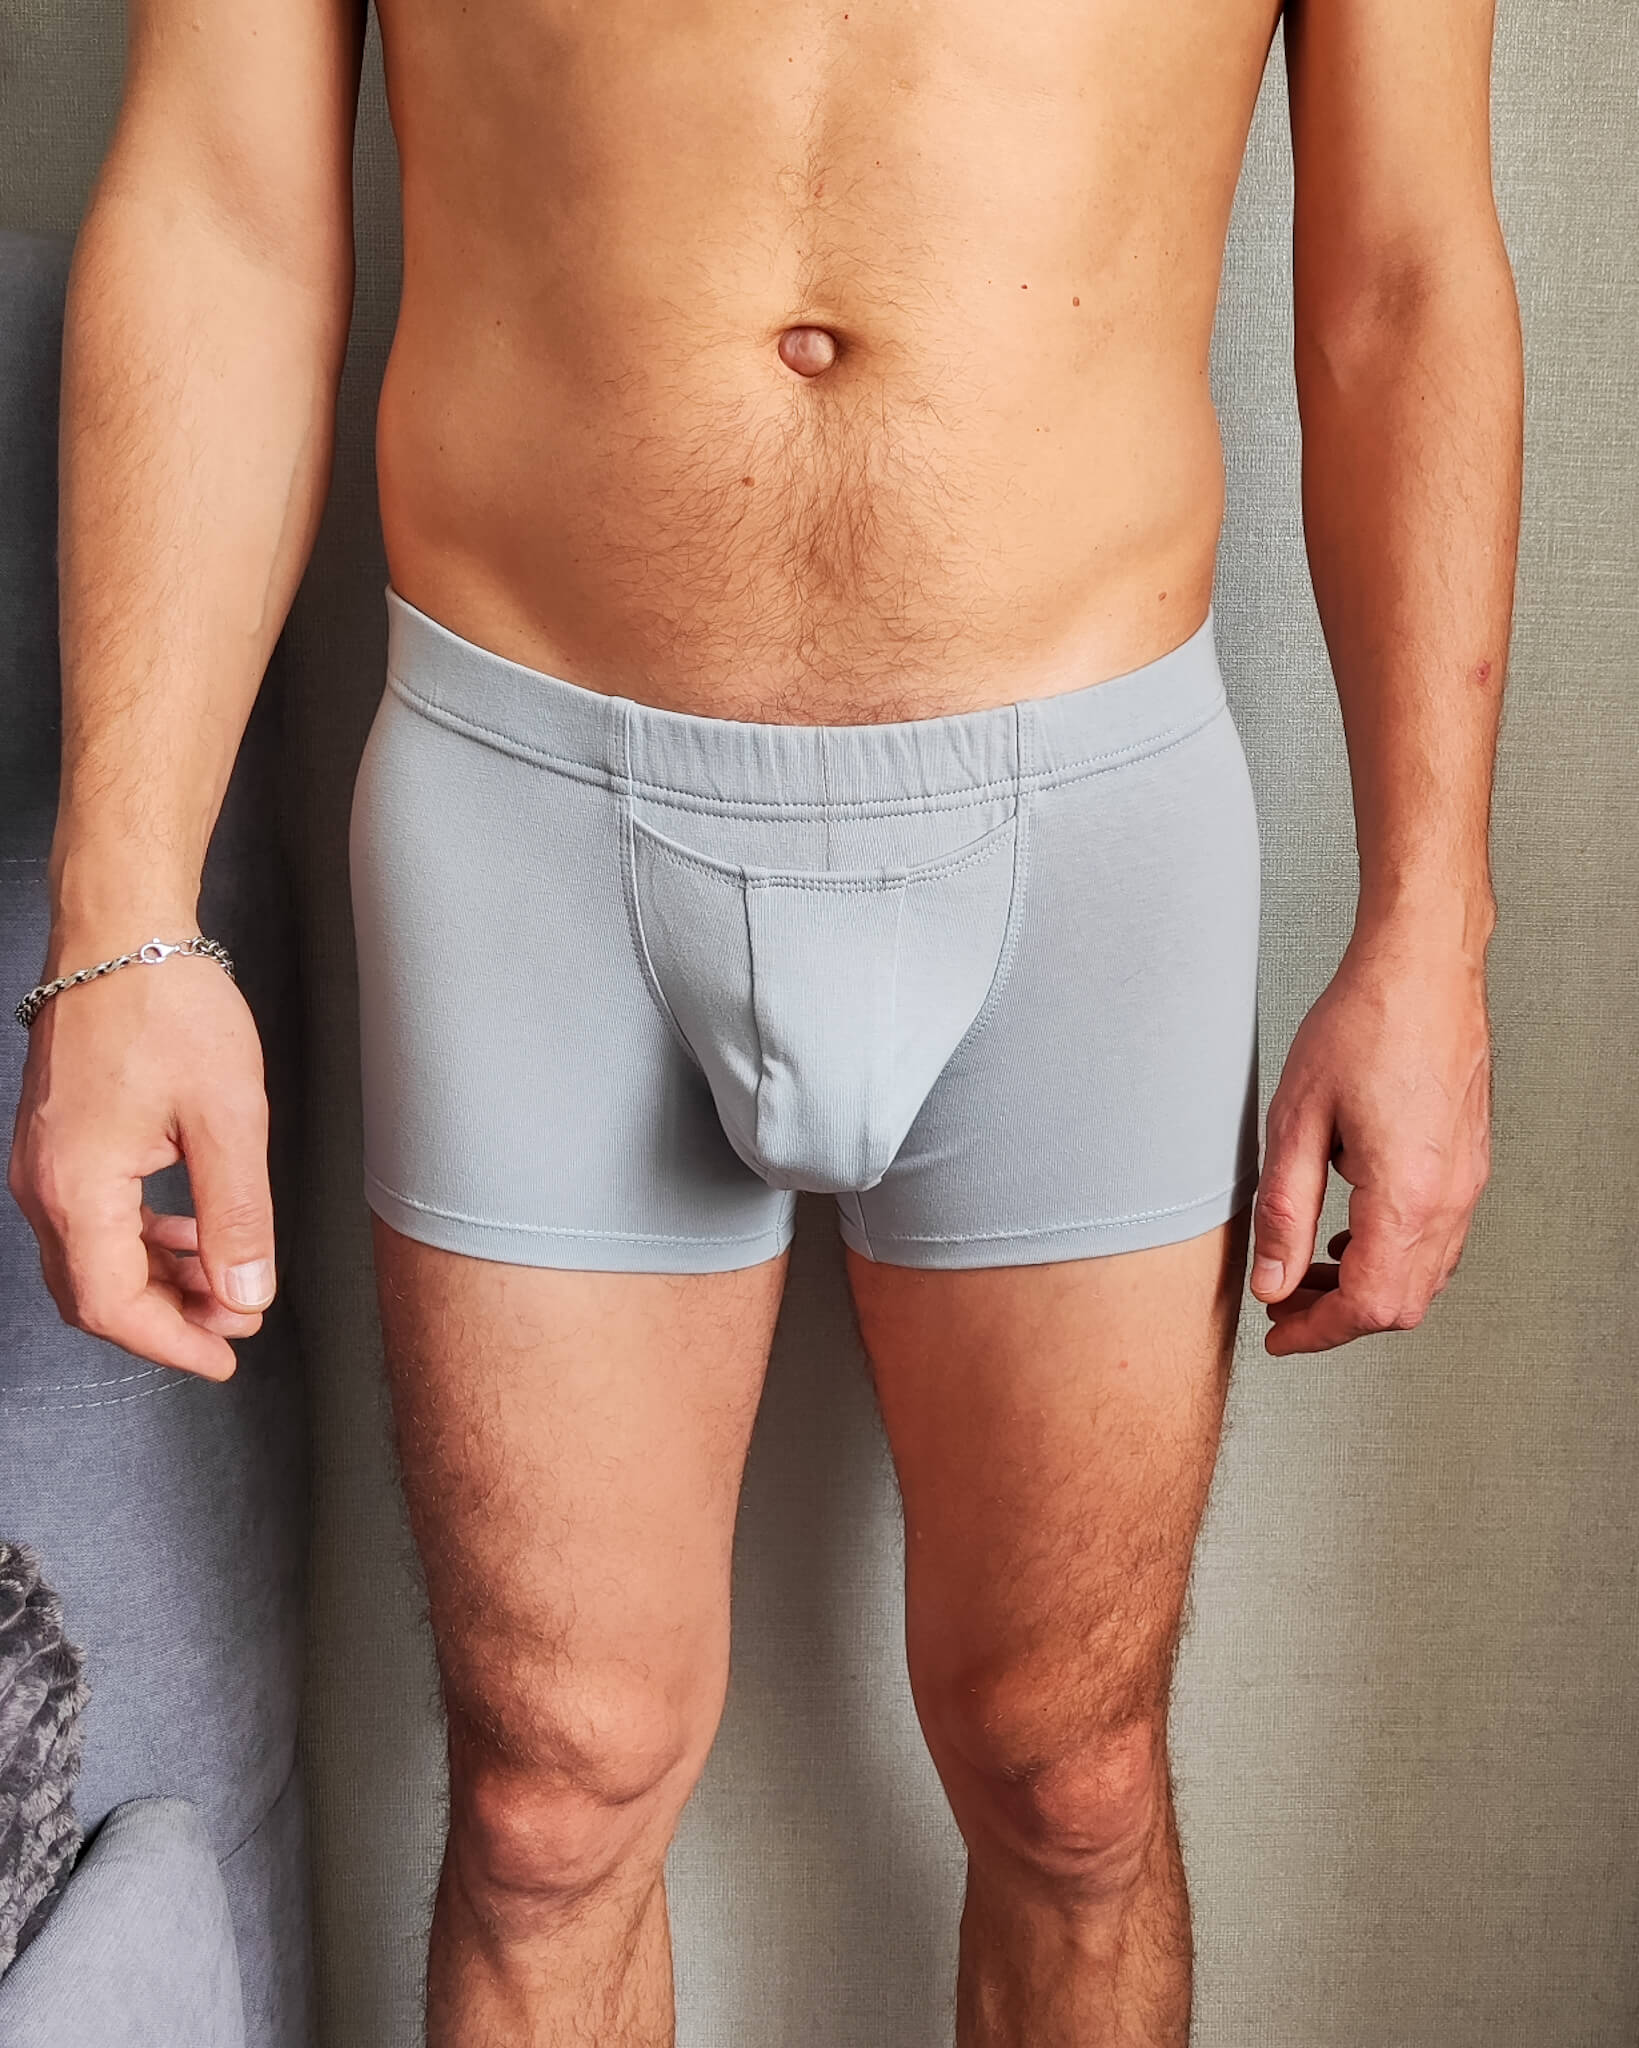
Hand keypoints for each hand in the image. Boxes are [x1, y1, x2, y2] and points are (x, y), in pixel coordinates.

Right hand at [8, 941, 275, 1379]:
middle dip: (169, 1318)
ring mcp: (44, 1162)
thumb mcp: (227, 1118)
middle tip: (236, 1323)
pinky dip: (142, 1239)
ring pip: (93, 1257)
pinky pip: (92, 1217)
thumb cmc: (165, 1006)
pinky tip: (190, 1232)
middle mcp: (43, 1182)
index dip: (173, 1342)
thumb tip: (244, 1291)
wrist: (120, 932)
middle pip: (94, 1291)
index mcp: (75, 1186)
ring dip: (158, 1281)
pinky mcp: (59, 1141)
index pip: (113, 1305)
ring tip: (225, 1282)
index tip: (226, 1356)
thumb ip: (237, 1215)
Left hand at [1249, 922, 1491, 1354]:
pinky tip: (1352, 1227)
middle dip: (1338, 1317)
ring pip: (1426, 1275)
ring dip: (1366, 1286)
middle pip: (1402, 1303)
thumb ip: (1284, 1211)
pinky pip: (1440, 1237)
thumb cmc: (1363, 1024)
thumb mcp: (1295, 1121)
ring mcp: (1468, 1181)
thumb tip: (1272, 1279)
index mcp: (1407, 1195)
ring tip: (1308, 1265)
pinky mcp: (1470, 1161)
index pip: (1367, 1306)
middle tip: (1283, 1300)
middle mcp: (1450, 1197)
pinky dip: (1394, 1254)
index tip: (1277, 1333)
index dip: (1315, 1332)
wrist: (1421, 967)